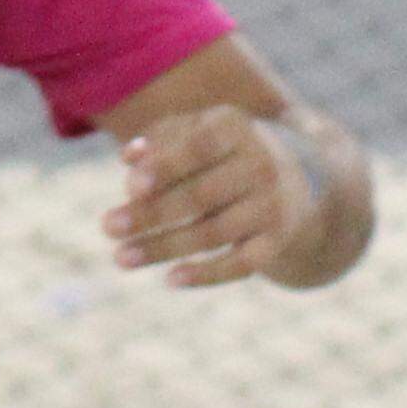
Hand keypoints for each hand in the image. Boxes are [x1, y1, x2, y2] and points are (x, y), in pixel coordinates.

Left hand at [103, 106, 318, 289]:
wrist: (299, 178)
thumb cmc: (224, 150)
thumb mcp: (197, 130)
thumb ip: (160, 138)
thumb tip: (128, 159)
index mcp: (236, 128)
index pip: (197, 148)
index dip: (165, 167)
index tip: (130, 187)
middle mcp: (260, 165)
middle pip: (199, 196)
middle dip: (150, 215)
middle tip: (107, 227)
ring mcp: (271, 205)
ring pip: (212, 233)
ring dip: (163, 248)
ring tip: (121, 258)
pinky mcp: (277, 241)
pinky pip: (241, 264)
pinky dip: (207, 274)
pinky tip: (171, 280)